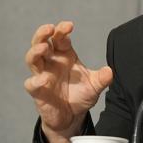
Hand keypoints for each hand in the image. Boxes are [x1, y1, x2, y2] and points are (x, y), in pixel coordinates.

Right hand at [24, 21, 112, 142]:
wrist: (72, 117)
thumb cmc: (80, 95)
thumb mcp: (94, 86)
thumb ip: (102, 78)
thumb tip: (110, 72)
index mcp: (65, 55)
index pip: (60, 38)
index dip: (62, 30)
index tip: (69, 26)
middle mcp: (52, 62)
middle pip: (41, 42)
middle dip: (43, 34)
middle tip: (49, 28)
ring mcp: (43, 75)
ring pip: (32, 59)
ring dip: (35, 51)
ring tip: (43, 47)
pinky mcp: (38, 91)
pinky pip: (32, 84)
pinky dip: (36, 81)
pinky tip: (44, 79)